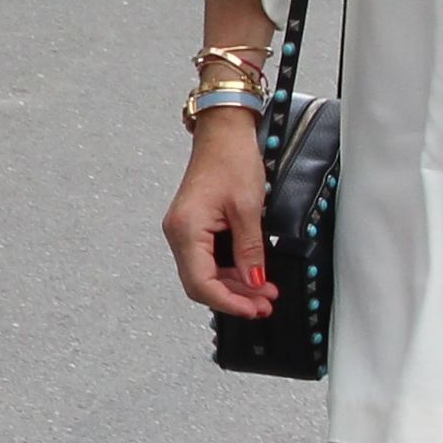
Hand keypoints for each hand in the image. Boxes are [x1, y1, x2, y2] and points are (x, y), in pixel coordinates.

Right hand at [163, 112, 274, 315]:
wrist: (223, 133)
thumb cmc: (231, 159)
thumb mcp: (248, 208)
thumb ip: (250, 250)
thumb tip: (254, 282)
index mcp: (186, 230)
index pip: (201, 283)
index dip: (229, 301)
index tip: (254, 309)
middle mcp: (178, 233)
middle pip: (201, 283)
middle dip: (233, 297)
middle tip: (264, 304)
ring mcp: (184, 230)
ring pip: (205, 273)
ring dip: (234, 286)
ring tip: (263, 292)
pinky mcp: (193, 227)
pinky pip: (207, 259)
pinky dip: (229, 271)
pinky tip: (250, 274)